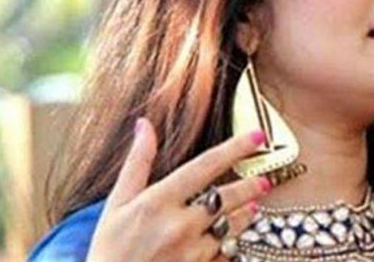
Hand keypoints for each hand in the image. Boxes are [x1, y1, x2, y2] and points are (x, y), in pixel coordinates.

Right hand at [86, 119, 270, 261]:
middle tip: (264, 179)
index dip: (235, 148)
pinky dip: (231, 244)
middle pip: (227, 197)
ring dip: (245, 214)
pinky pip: (227, 254)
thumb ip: (137, 163)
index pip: (205, 166)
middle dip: (250, 185)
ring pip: (232, 227)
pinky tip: (230, 238)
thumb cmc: (109, 250)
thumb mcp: (116, 204)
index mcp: (158, 202)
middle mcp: (179, 226)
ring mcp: (192, 253)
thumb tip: (144, 125)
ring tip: (252, 205)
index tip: (258, 136)